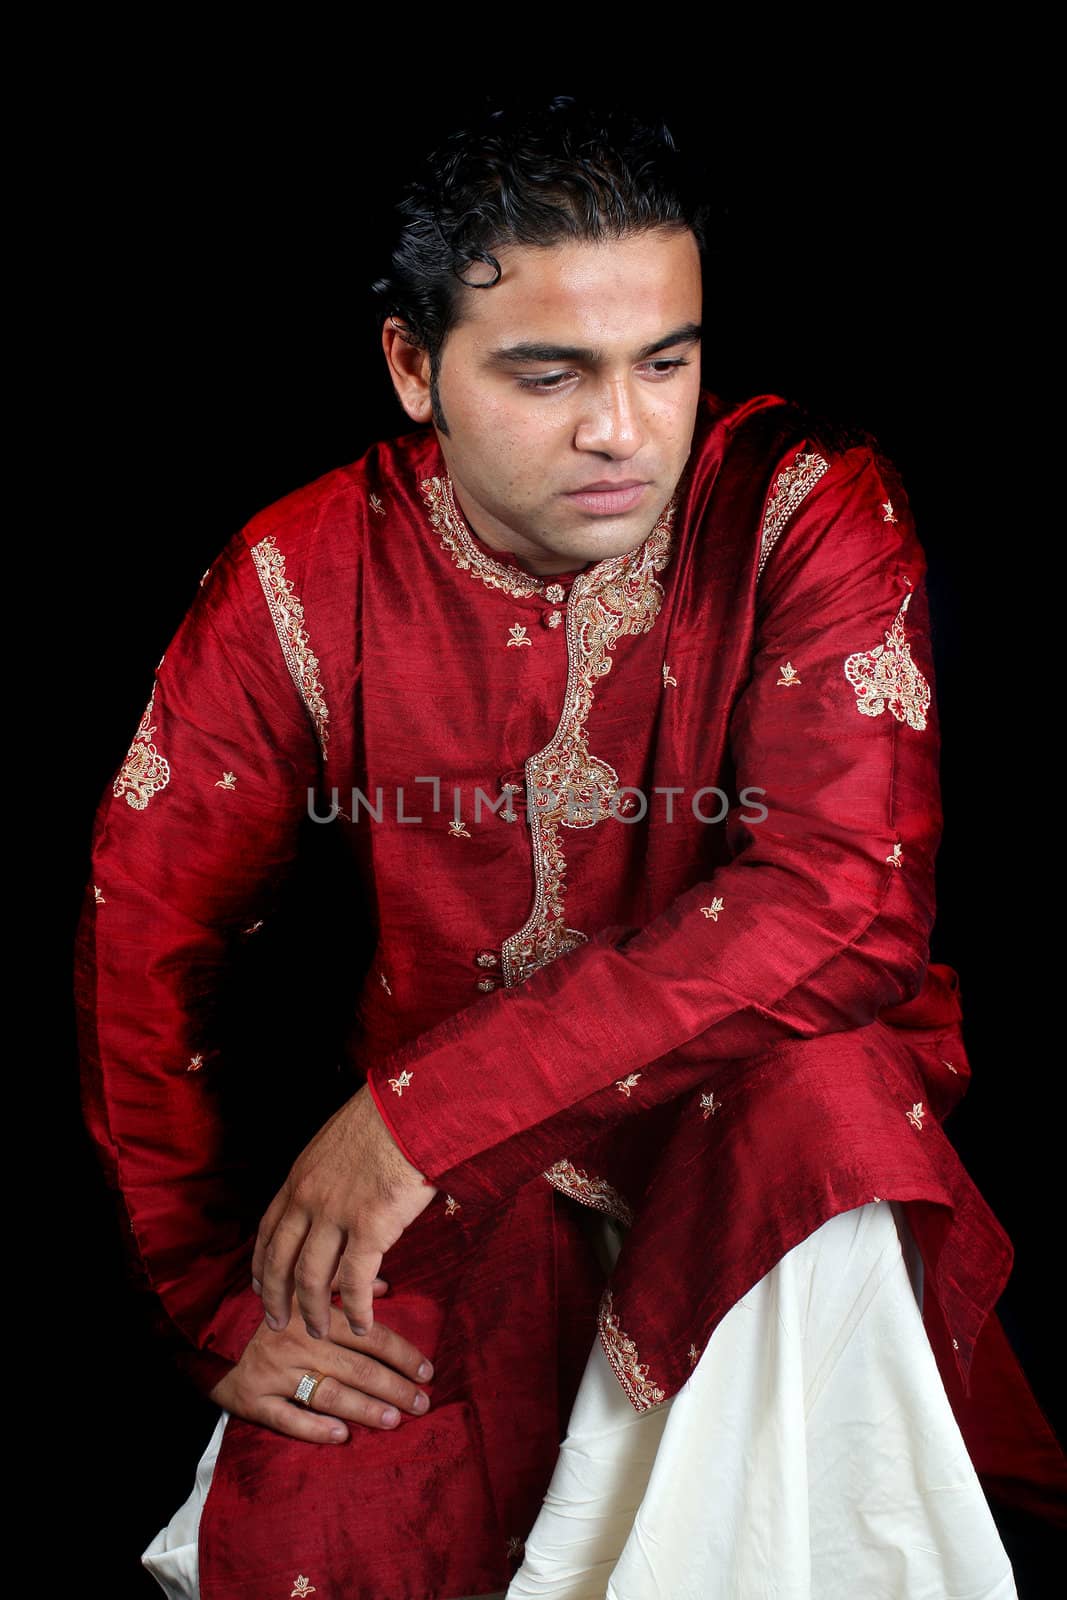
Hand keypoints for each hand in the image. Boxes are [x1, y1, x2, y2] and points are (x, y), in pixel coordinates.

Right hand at [207, 1282, 435, 1444]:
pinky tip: (342, 1436)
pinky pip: (288, 1418)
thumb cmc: (270, 1322)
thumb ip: (343, 1289)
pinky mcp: (254, 1400)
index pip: (369, 1334)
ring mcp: (275, 1372)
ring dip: (366, 1408)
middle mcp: (297, 1341)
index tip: (428, 1371)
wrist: (209, 1342)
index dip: (402, 1353)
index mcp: (314, 1314)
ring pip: (329, 1393)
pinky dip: (315, 1428)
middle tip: (423, 1403)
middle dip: (395, 1387)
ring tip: (395, 1421)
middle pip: (356, 1367)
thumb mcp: (303, 1296)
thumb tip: (385, 1285)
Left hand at [252, 1084, 437, 1341]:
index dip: (261, 1263)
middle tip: (277, 1323)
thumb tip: (335, 1194)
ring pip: (312, 1278)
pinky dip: (355, 1309)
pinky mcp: (369, 1228)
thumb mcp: (338, 1142)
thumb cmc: (385, 1119)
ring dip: (313, 1311)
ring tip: (319, 1331)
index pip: (269, 1230)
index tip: (260, 1286)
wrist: (412, 1109)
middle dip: (276, 1297)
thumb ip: (328, 1174)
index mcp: (300, 1177)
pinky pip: (354, 1281)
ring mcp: (336, 1215)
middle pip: (281, 1261)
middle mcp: (309, 1199)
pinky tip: (362, 1324)